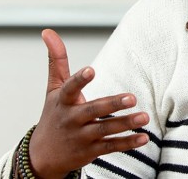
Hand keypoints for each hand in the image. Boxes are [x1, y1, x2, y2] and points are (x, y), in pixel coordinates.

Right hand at [28, 29, 150, 178]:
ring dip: (125, 124)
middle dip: (111, 105)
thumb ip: (56, 61)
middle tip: (132, 97)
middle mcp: (72, 119)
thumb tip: (48, 31)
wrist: (43, 155)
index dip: (80, 80)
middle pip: (93, 111)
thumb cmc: (54, 115)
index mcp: (63, 101)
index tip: (91, 70)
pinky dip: (128, 143)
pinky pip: (111, 147)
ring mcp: (82, 137)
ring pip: (105, 130)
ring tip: (144, 117)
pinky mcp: (92, 151)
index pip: (70, 88)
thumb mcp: (53, 89)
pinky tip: (144, 137)